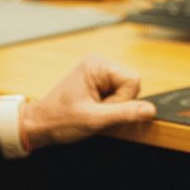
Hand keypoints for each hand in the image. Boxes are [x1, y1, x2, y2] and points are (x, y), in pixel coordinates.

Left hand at [22, 55, 156, 147]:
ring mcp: (98, 73)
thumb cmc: (59, 119)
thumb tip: (150, 110)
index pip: (133, 79)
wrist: (39, 125)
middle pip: (131, 84)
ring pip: (127, 91)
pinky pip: (118, 95)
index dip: (123, 100)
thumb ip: (124, 113)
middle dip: (119, 103)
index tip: (103, 109)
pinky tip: (94, 110)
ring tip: (93, 111)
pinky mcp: (98, 83)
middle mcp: (99, 64)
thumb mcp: (94, 119)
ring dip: (114, 106)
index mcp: (97, 65)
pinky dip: (110, 107)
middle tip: (96, 111)